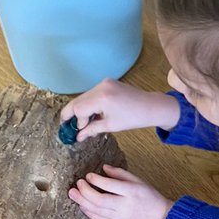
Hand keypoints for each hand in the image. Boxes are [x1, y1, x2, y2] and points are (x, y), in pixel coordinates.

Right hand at [60, 79, 180, 140]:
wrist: (150, 106)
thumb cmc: (133, 118)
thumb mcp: (110, 126)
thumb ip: (91, 129)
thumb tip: (78, 136)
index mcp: (101, 98)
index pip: (78, 108)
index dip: (76, 121)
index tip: (78, 132)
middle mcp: (101, 86)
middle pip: (78, 100)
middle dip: (72, 114)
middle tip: (68, 127)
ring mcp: (104, 82)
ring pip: (84, 97)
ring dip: (81, 110)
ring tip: (84, 123)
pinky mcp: (107, 82)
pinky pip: (92, 94)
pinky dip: (89, 104)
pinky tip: (92, 115)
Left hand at [68, 165, 172, 218]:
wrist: (159, 216)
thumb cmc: (149, 196)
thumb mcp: (137, 180)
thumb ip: (119, 173)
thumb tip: (103, 168)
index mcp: (131, 192)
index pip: (109, 185)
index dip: (95, 180)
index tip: (88, 175)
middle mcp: (124, 206)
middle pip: (99, 200)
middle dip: (84, 192)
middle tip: (77, 184)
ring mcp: (120, 218)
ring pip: (96, 211)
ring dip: (82, 202)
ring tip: (73, 194)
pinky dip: (88, 212)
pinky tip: (82, 205)